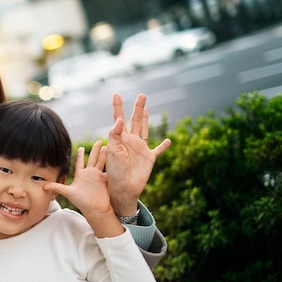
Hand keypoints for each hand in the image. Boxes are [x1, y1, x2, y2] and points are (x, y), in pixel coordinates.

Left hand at [44, 142, 121, 236]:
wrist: (94, 209)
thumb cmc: (81, 202)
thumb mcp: (68, 192)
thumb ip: (56, 187)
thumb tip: (43, 186)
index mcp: (81, 175)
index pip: (80, 162)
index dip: (80, 154)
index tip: (81, 147)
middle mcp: (90, 174)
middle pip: (93, 158)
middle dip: (95, 150)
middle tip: (99, 141)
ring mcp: (98, 176)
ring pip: (101, 162)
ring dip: (104, 154)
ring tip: (108, 145)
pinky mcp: (105, 180)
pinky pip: (109, 169)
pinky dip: (112, 163)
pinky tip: (115, 156)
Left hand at [106, 93, 170, 215]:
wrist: (123, 188)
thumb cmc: (114, 172)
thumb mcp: (112, 152)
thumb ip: (115, 135)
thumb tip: (119, 119)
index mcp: (120, 138)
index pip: (118, 118)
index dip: (117, 106)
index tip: (116, 94)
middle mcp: (131, 141)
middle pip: (135, 120)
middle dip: (138, 107)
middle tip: (142, 95)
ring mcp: (140, 148)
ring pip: (144, 129)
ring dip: (145, 118)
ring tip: (145, 108)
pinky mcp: (149, 157)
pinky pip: (158, 150)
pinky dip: (164, 146)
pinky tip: (168, 141)